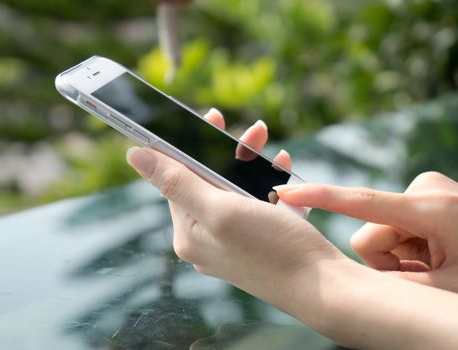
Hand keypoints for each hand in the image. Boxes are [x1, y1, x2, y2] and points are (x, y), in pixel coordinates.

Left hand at [126, 108, 347, 324]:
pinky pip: (257, 204)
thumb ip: (178, 182)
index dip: (192, 146)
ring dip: (253, 165)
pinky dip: (269, 185)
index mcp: (189, 232)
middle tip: (254, 132)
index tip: (210, 118)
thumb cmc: (273, 249)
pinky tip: (283, 171)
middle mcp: (206, 238)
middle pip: (210, 182)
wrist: (323, 288)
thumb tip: (134, 154)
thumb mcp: (221, 210)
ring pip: (236, 190)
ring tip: (273, 149)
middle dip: (231, 153)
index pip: (178, 179)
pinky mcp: (258, 241)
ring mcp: (233, 241)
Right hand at [275, 172, 457, 303]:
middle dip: (388, 259)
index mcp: (430, 209)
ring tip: (439, 261)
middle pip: (369, 231)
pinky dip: (410, 242)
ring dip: (401, 253)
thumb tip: (362, 270)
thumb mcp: (453, 290)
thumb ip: (399, 284)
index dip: (320, 198)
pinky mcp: (426, 190)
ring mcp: (425, 187)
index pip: (361, 202)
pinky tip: (440, 249)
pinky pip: (396, 221)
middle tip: (426, 272)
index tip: (286, 194)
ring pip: (382, 229)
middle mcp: (423, 188)